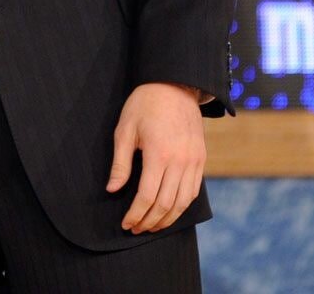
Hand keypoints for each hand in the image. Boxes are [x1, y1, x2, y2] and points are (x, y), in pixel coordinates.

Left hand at [106, 82, 207, 234]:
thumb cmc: (145, 105)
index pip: (147, 196)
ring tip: (152, 225)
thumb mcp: (125, 130)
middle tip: (136, 228)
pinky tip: (170, 211)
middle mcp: (180, 161)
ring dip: (167, 219)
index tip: (126, 223)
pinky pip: (194, 191)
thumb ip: (120, 163)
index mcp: (159, 154)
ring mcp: (194, 161)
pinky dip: (182, 206)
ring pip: (183, 202)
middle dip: (149, 221)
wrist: (175, 85)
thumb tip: (112, 189)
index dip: (136, 214)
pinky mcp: (201, 159)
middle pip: (166, 204)